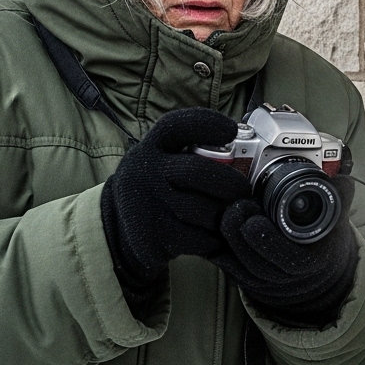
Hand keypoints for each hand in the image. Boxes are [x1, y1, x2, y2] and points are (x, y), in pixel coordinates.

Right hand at [101, 108, 251, 312]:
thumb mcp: (163, 161)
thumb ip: (191, 154)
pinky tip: (215, 236)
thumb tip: (244, 155)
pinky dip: (215, 240)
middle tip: (244, 191)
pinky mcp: (152, 238)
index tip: (230, 130)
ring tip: (231, 215)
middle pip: (198, 171)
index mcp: (151, 147)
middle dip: (231, 182)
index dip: (207, 124)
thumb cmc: (158, 188)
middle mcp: (144, 171)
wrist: (120, 229)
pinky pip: (198, 239)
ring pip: (203, 210)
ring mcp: (147, 205)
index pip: (177, 125)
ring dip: (225, 215)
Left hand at [210, 198, 358, 327]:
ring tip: (227, 213)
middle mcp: (283, 277)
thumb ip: (340, 198)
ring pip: (238, 268)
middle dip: (241, 236)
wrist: (313, 275)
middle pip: (256, 264)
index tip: (254, 220)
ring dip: (228, 239)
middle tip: (236, 208)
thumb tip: (343, 179)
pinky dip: (217, 249)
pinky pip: (227, 268)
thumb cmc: (321, 242)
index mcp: (308, 263)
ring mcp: (262, 281)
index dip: (266, 240)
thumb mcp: (335, 222)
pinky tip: (214, 227)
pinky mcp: (243, 279)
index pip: (287, 258)